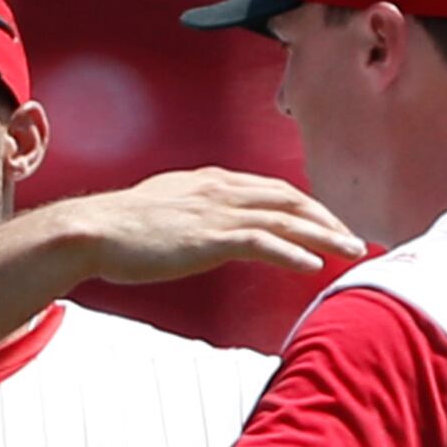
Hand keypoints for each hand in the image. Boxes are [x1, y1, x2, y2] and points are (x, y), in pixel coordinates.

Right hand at [34, 168, 359, 285]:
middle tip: (355, 239)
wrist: (91, 230)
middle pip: (288, 200)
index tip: (328, 225)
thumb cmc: (118, 230)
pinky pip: (262, 242)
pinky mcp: (209, 236)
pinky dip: (292, 251)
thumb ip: (191, 217)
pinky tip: (313, 265)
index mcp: (211, 182)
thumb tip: (201, 231)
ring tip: (350, 251)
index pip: (272, 190)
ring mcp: (216, 211)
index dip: (306, 207)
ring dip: (323, 235)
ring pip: (284, 218)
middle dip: (326, 219)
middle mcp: (220, 189)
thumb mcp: (163, 213)